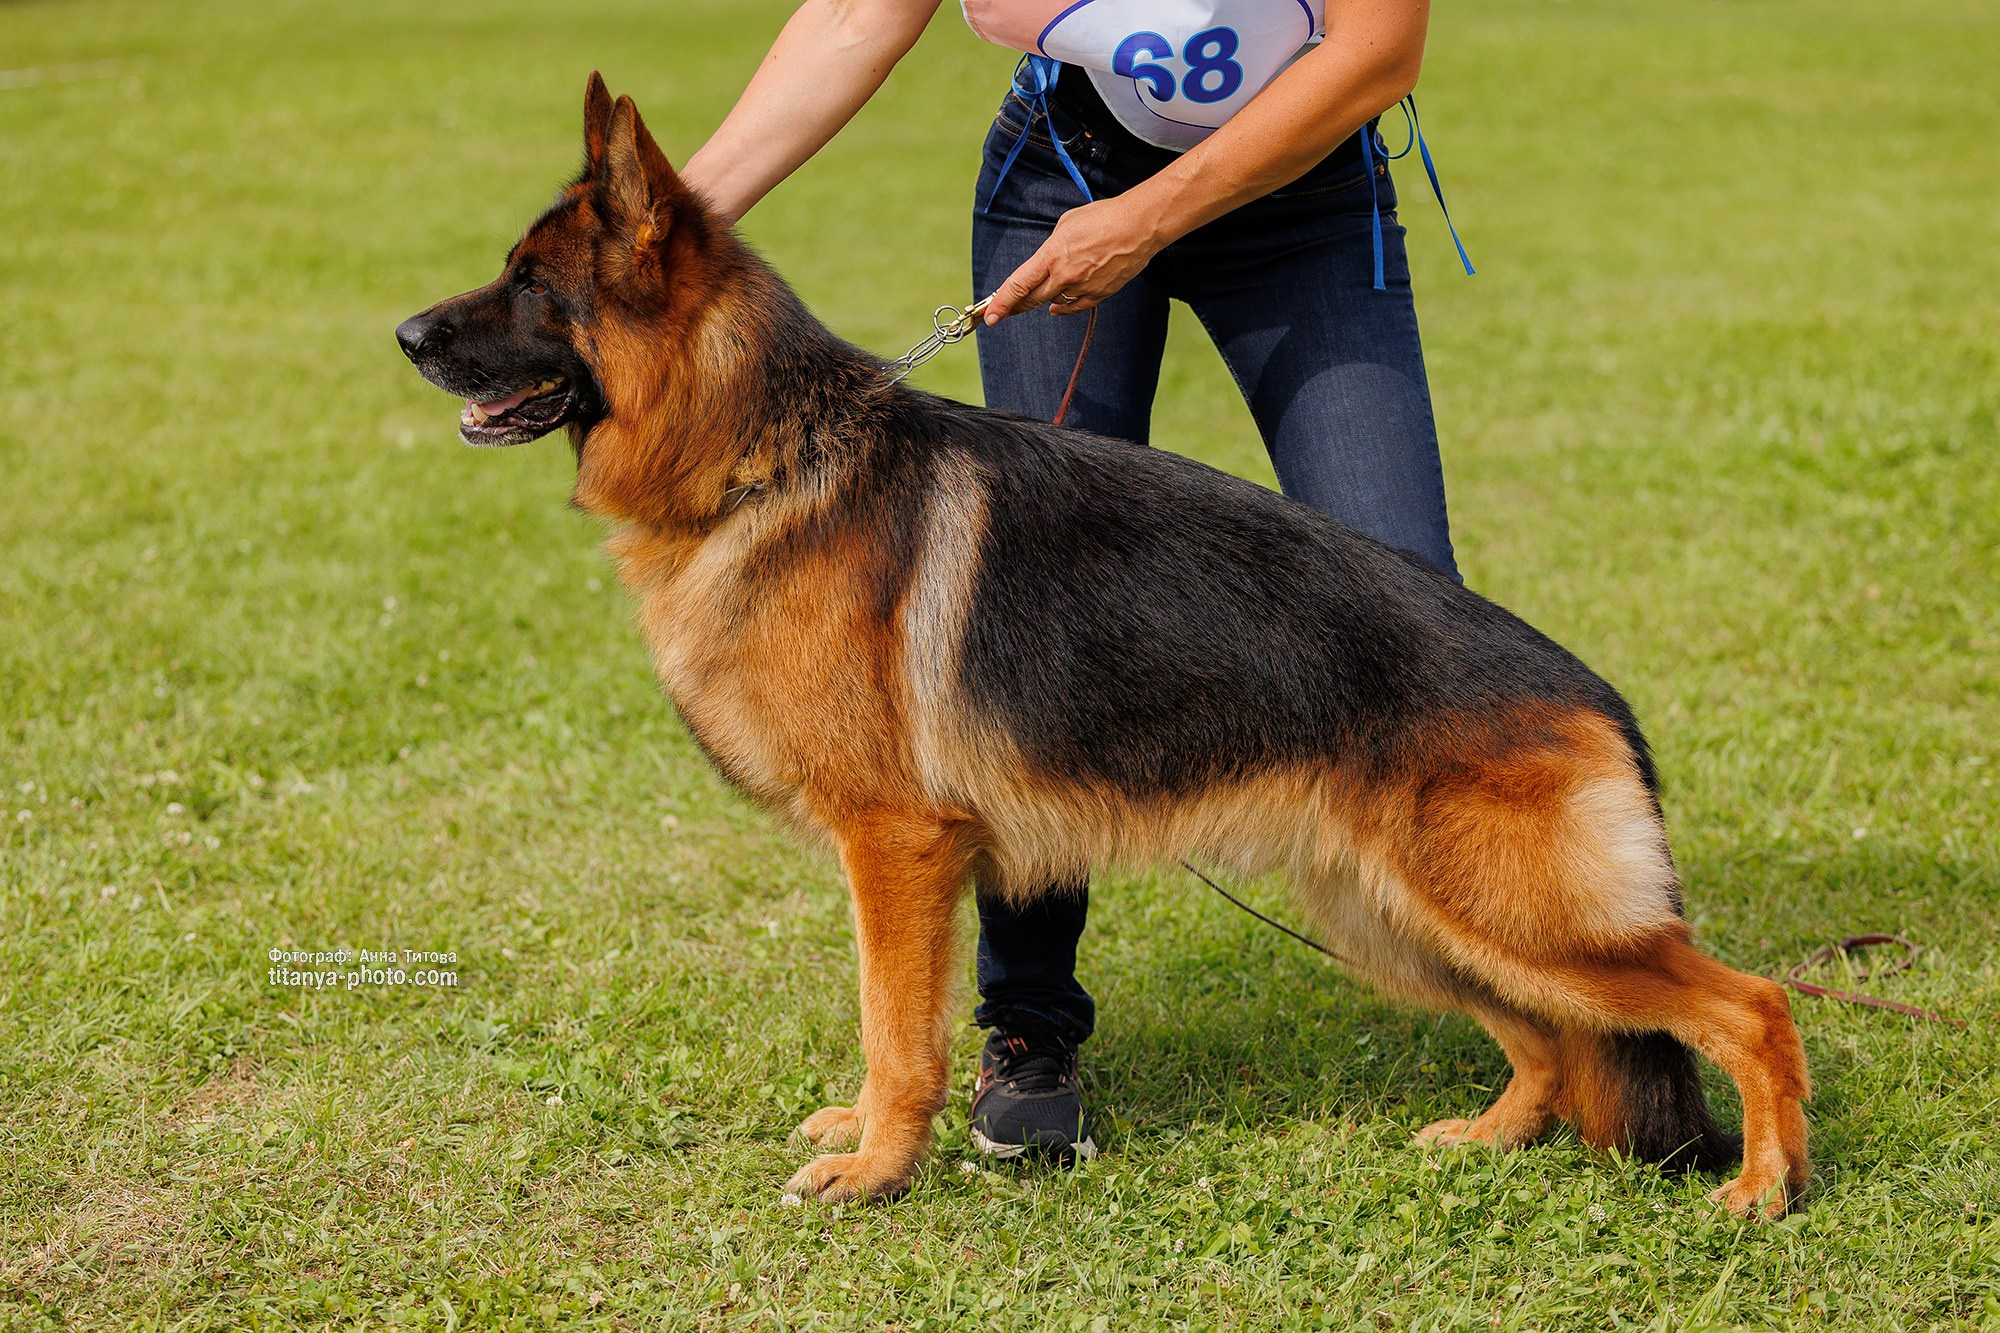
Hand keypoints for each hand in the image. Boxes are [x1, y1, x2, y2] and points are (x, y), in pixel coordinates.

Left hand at [982, 195, 1166, 322]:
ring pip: (1055, 303)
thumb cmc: (1103, 218)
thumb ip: (1051, 249)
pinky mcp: (1099, 294)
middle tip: (1003, 311)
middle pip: (1032, 299)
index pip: (1018, 285)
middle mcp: (1064, 276)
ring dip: (1046, 298)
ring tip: (1042, 293)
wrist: (1138, 226)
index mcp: (1051, 255)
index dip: (1001, 303)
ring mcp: (1083, 288)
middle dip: (1016, 306)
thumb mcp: (1066, 225)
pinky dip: (1064, 308)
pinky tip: (1057, 308)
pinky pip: (1075, 307)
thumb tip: (1046, 263)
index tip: (990, 316)